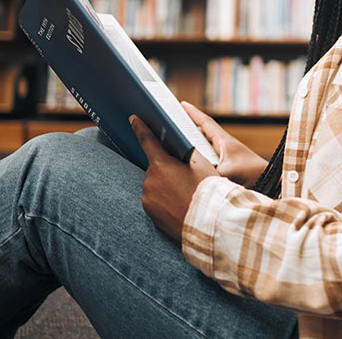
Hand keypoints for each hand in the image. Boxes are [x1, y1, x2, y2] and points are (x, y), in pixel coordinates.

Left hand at [130, 114, 218, 241]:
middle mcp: (150, 180)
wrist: (208, 223)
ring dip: (165, 185)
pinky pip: (155, 200)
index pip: (147, 140)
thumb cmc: (207, 190)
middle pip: (155, 166)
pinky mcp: (149, 214)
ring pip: (155, 184)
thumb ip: (184, 151)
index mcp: (161, 164)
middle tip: (184, 176)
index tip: (133, 119)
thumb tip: (174, 145)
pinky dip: (164, 199)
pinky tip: (179, 204)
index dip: (140, 127)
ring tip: (185, 194)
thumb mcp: (201, 164)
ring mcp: (148, 198)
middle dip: (166, 168)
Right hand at [181, 101, 268, 187]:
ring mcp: (226, 156)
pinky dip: (199, 156)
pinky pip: (208, 157)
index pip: (206, 123)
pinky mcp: (228, 166)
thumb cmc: (252, 174)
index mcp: (224, 142)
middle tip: (173, 122)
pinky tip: (191, 163)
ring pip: (205, 146)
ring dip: (193, 143)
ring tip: (176, 142)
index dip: (193, 113)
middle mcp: (225, 146)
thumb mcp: (226, 172)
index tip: (182, 104)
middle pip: (203, 133)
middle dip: (188, 127)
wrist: (271, 182)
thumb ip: (207, 173)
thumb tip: (192, 173)